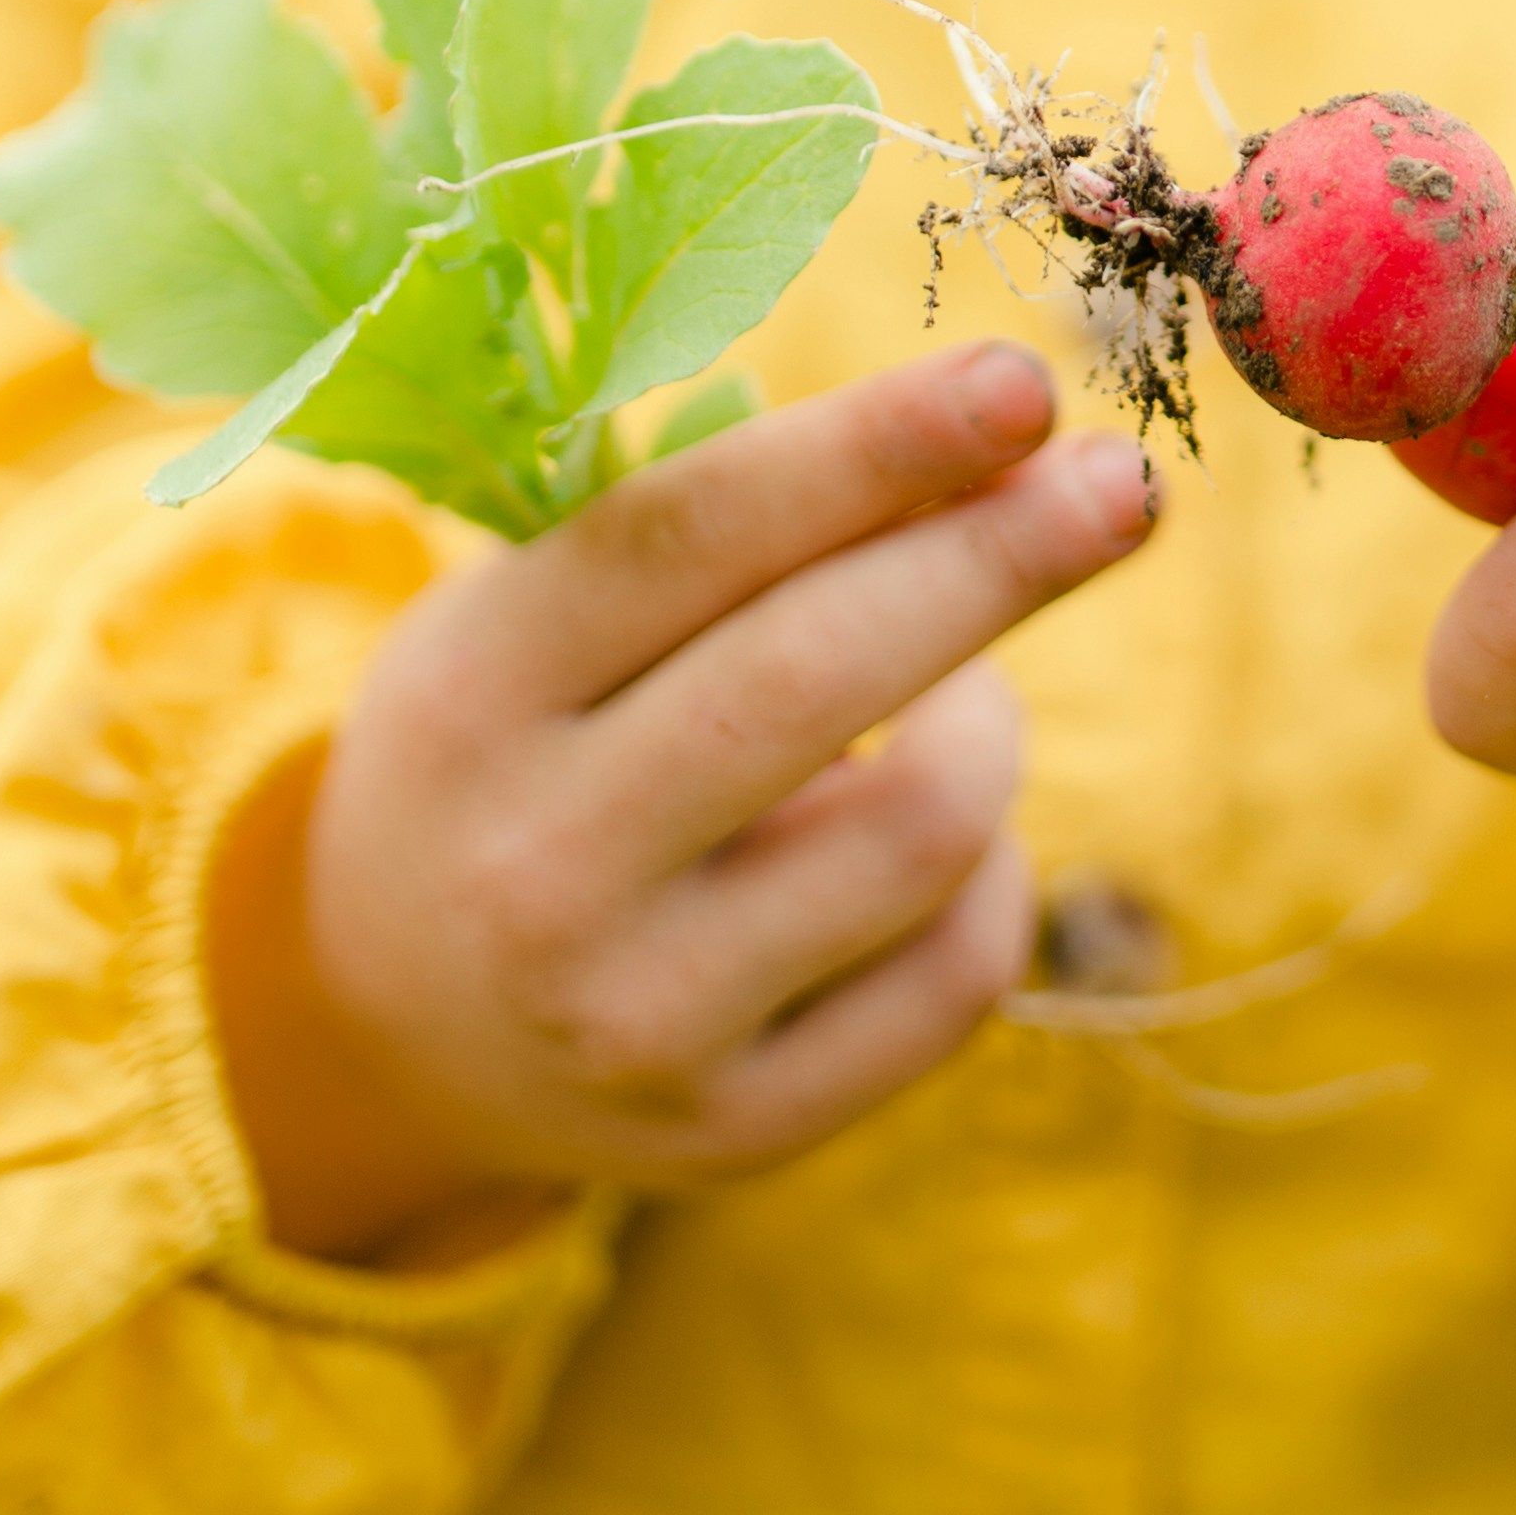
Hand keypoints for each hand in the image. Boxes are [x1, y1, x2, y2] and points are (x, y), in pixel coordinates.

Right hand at [211, 340, 1155, 1257]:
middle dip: (998, 558)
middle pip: (823, 675)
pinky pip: (961, 971)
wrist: (395, 1024)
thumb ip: (708, 528)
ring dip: (988, 721)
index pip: (692, 538)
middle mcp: (537, 870)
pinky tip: (949, 830)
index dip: (873, 448)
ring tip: (961, 688)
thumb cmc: (518, 747)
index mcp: (469, 694)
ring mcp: (638, 1021)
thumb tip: (990, 435)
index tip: (1022, 381)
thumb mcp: (526, 616)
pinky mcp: (740, 1132)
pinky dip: (992, 867)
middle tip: (1120, 481)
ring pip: (927, 827)